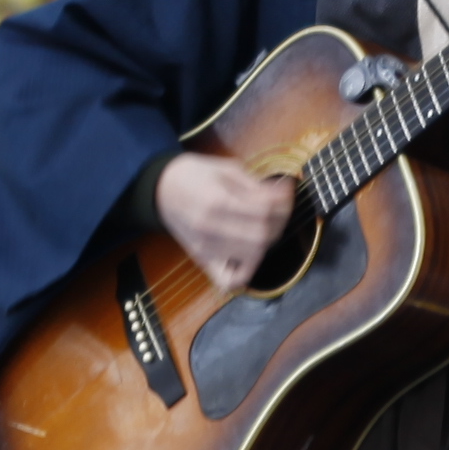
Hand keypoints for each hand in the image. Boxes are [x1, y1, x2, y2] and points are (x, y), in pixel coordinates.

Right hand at [156, 155, 292, 291]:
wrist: (161, 190)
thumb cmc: (194, 175)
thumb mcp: (226, 168)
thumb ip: (255, 185)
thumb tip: (283, 194)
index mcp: (217, 201)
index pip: (264, 210)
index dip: (284, 201)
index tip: (287, 191)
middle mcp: (212, 229)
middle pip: (263, 236)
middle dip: (280, 221)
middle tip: (280, 209)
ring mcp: (207, 249)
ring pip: (254, 255)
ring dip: (269, 241)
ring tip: (268, 225)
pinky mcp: (203, 260)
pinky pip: (229, 281)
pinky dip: (246, 273)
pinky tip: (251, 255)